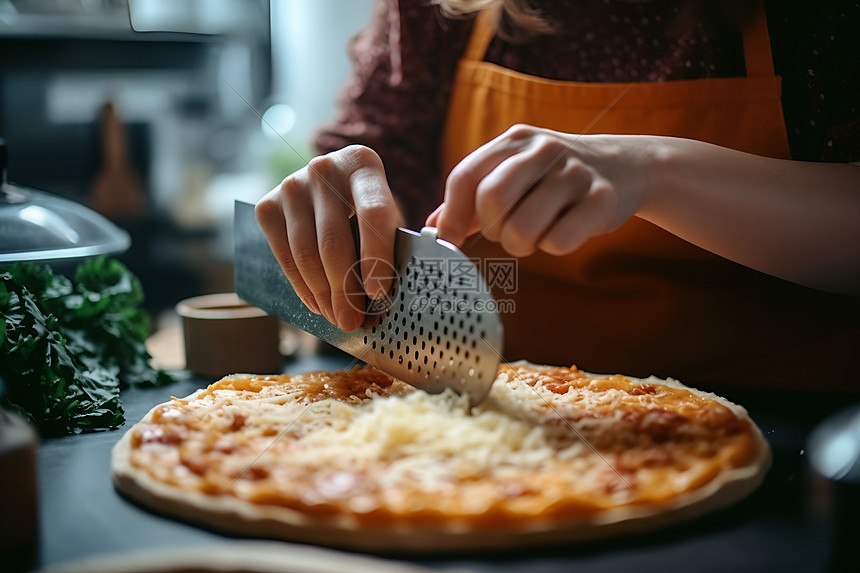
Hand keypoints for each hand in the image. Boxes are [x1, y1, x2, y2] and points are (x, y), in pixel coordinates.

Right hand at [255, 145, 401, 330]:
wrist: (327, 183)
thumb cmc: (366, 206)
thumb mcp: (385, 212)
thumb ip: (391, 243)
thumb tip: (388, 296)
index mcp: (363, 163)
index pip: (374, 213)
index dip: (377, 256)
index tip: (379, 292)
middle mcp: (324, 168)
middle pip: (334, 241)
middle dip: (345, 289)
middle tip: (354, 320)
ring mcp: (291, 185)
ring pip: (306, 255)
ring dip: (324, 295)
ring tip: (338, 318)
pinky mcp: (266, 205)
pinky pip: (285, 258)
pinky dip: (303, 288)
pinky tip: (318, 304)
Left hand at [427, 124, 661, 256]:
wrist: (626, 166)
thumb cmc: (554, 179)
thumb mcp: (513, 174)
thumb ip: (472, 199)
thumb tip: (432, 228)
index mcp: (514, 141)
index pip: (465, 176)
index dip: (453, 214)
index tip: (451, 239)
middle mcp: (543, 149)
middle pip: (491, 201)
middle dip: (493, 230)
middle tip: (506, 233)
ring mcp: (574, 173)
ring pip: (523, 229)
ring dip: (523, 244)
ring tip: (536, 233)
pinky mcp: (602, 200)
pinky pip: (558, 241)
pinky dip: (554, 247)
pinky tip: (564, 231)